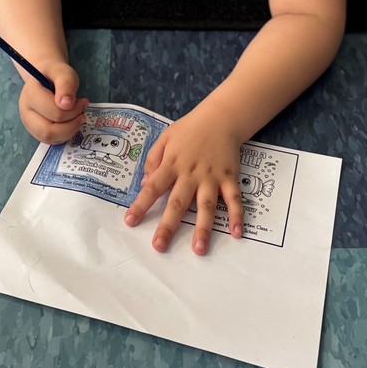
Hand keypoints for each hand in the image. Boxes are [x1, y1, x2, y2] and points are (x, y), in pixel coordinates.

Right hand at [18, 62, 88, 143]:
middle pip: (48, 131)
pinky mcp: (35, 131)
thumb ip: (65, 84)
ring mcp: (29, 123)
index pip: (54, 112)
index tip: (84, 101)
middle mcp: (25, 112)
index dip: (73, 110)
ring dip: (69, 131)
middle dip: (71, 125)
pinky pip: (51, 141)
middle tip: (82, 114)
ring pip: (49, 139)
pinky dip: (64, 135)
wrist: (44, 76)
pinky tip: (70, 122)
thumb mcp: (63, 72)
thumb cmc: (54, 73)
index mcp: (30, 95)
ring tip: (78, 117)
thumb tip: (66, 104)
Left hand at [124, 110, 243, 255]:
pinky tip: (236, 233)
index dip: (140, 204)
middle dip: (168, 225)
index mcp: (172, 164)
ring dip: (203, 228)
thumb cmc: (189, 130)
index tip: (130, 221)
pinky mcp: (229, 177)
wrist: (220, 117)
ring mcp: (212, 177)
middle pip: (178, 202)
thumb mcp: (164, 138)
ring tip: (199, 250)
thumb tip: (144, 184)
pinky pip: (234, 199)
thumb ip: (153, 160)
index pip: (153, 187)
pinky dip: (237, 215)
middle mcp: (191, 173)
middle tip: (159, 246)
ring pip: (207, 205)